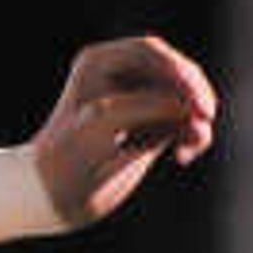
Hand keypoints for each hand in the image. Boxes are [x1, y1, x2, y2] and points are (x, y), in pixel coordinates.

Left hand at [28, 34, 219, 226]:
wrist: (46, 197)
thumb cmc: (63, 159)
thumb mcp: (104, 126)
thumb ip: (150, 109)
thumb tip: (195, 113)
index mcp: (99, 63)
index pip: (152, 55)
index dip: (180, 74)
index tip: (196, 104)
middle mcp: (119, 75)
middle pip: (175, 73)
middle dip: (193, 96)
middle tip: (205, 119)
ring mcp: (136, 98)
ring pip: (184, 98)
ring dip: (194, 120)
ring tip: (190, 149)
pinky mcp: (148, 124)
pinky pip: (183, 120)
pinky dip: (190, 134)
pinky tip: (185, 157)